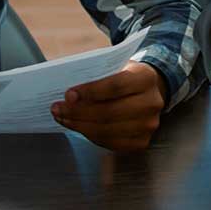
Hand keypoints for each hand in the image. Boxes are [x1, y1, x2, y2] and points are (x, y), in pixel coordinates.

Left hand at [52, 61, 166, 152]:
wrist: (149, 92)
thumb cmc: (126, 77)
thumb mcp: (117, 66)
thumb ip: (98, 75)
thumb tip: (69, 94)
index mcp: (146, 78)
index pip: (116, 86)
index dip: (90, 92)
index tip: (68, 94)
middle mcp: (152, 102)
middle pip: (109, 112)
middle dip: (78, 112)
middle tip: (58, 109)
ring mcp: (149, 125)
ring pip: (107, 130)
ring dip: (80, 126)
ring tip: (63, 118)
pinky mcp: (141, 142)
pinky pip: (109, 142)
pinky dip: (90, 136)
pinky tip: (78, 127)